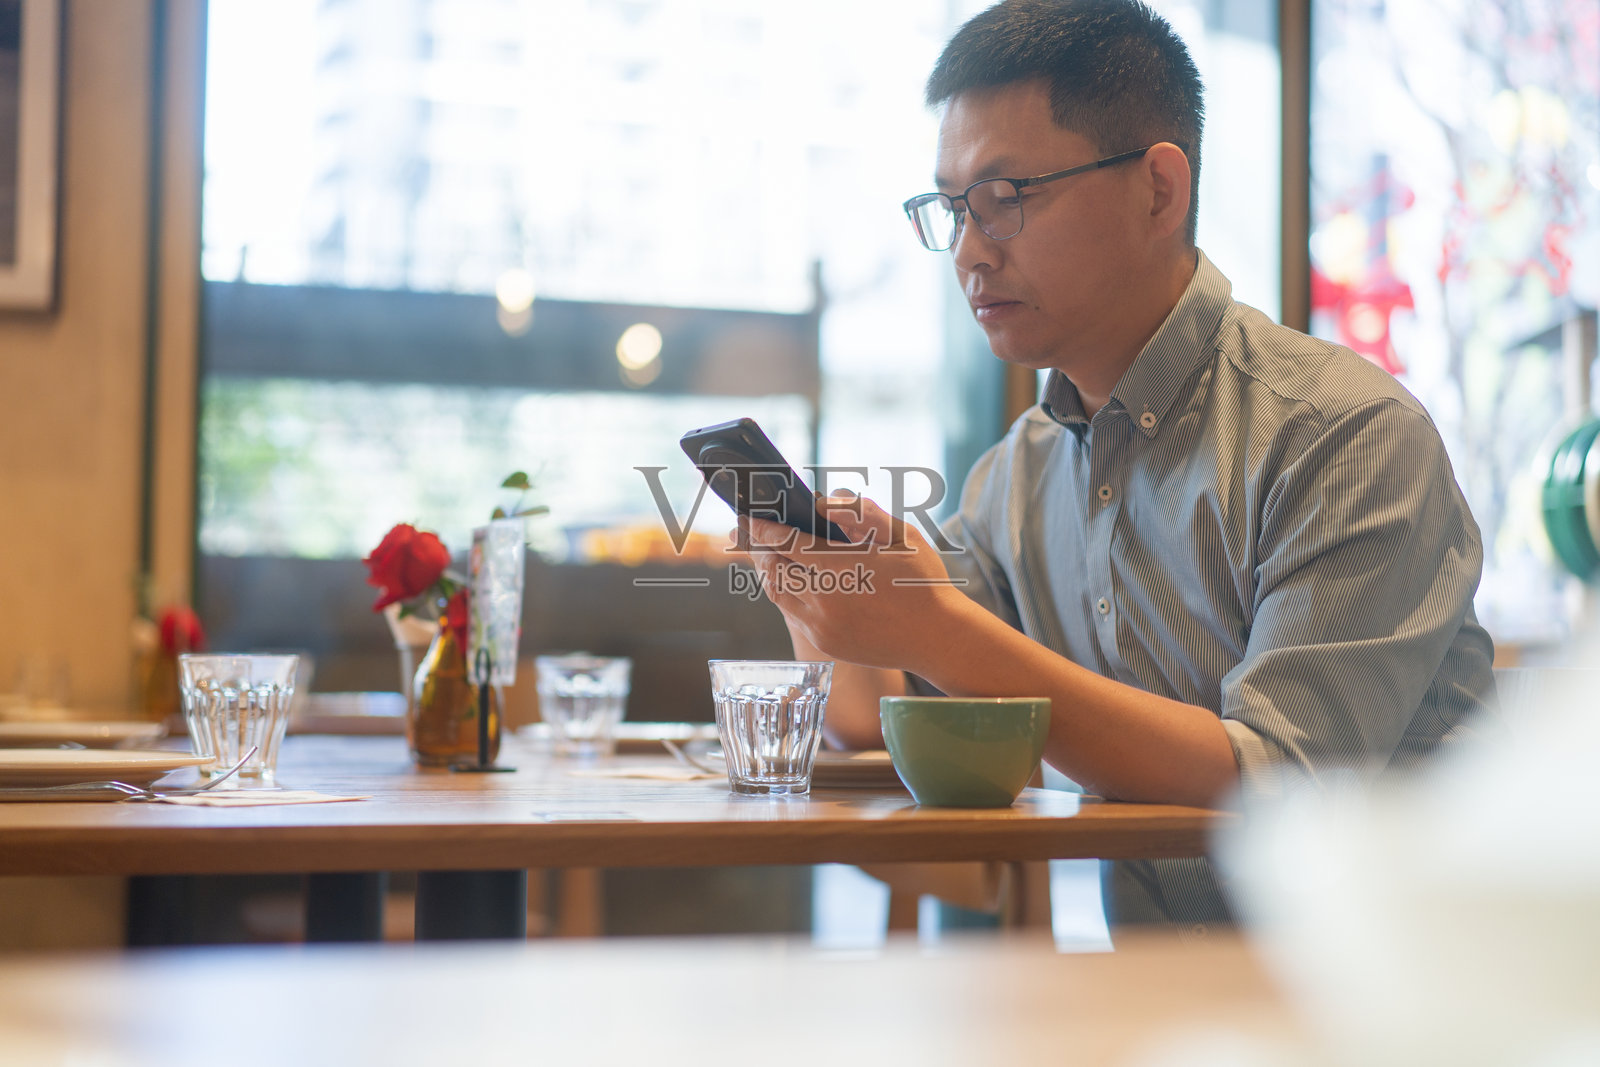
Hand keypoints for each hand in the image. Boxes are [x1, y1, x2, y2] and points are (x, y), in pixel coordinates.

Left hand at [737, 494, 966, 671]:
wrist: (938, 638)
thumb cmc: (923, 580)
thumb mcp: (900, 534)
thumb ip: (860, 512)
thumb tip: (821, 503)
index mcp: (840, 566)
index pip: (785, 542)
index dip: (763, 528)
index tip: (750, 516)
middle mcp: (823, 598)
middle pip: (772, 568)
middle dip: (758, 548)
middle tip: (746, 532)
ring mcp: (822, 625)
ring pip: (777, 593)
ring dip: (768, 571)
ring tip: (766, 554)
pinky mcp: (826, 643)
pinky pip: (792, 613)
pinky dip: (786, 593)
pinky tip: (792, 580)